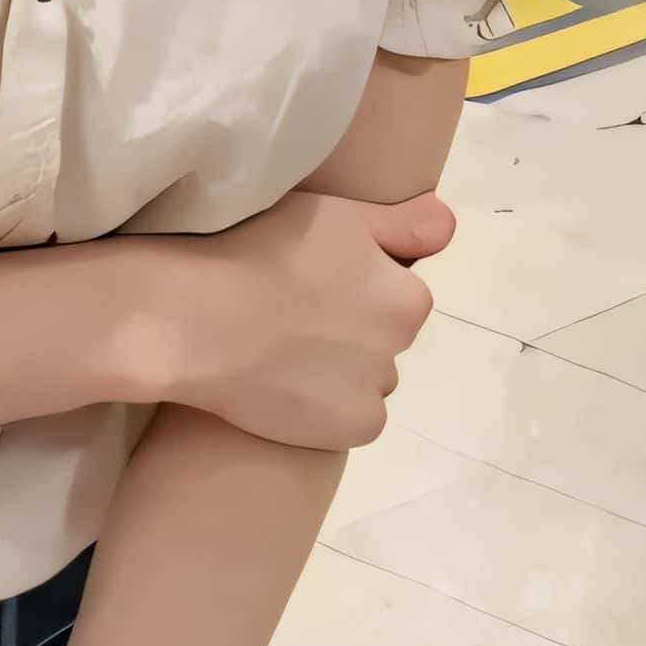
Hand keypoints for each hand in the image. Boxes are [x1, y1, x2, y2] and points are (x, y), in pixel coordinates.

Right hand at [154, 186, 451, 446]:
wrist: (194, 316)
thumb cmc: (261, 248)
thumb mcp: (339, 215)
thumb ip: (406, 224)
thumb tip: (450, 230)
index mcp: (407, 295)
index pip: (394, 298)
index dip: (351, 291)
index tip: (307, 284)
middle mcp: (402, 347)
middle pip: (380, 342)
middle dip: (349, 333)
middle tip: (289, 317)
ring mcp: (376, 392)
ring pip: (365, 381)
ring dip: (337, 373)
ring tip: (278, 354)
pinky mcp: (350, 431)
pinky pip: (352, 421)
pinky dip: (326, 412)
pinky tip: (284, 389)